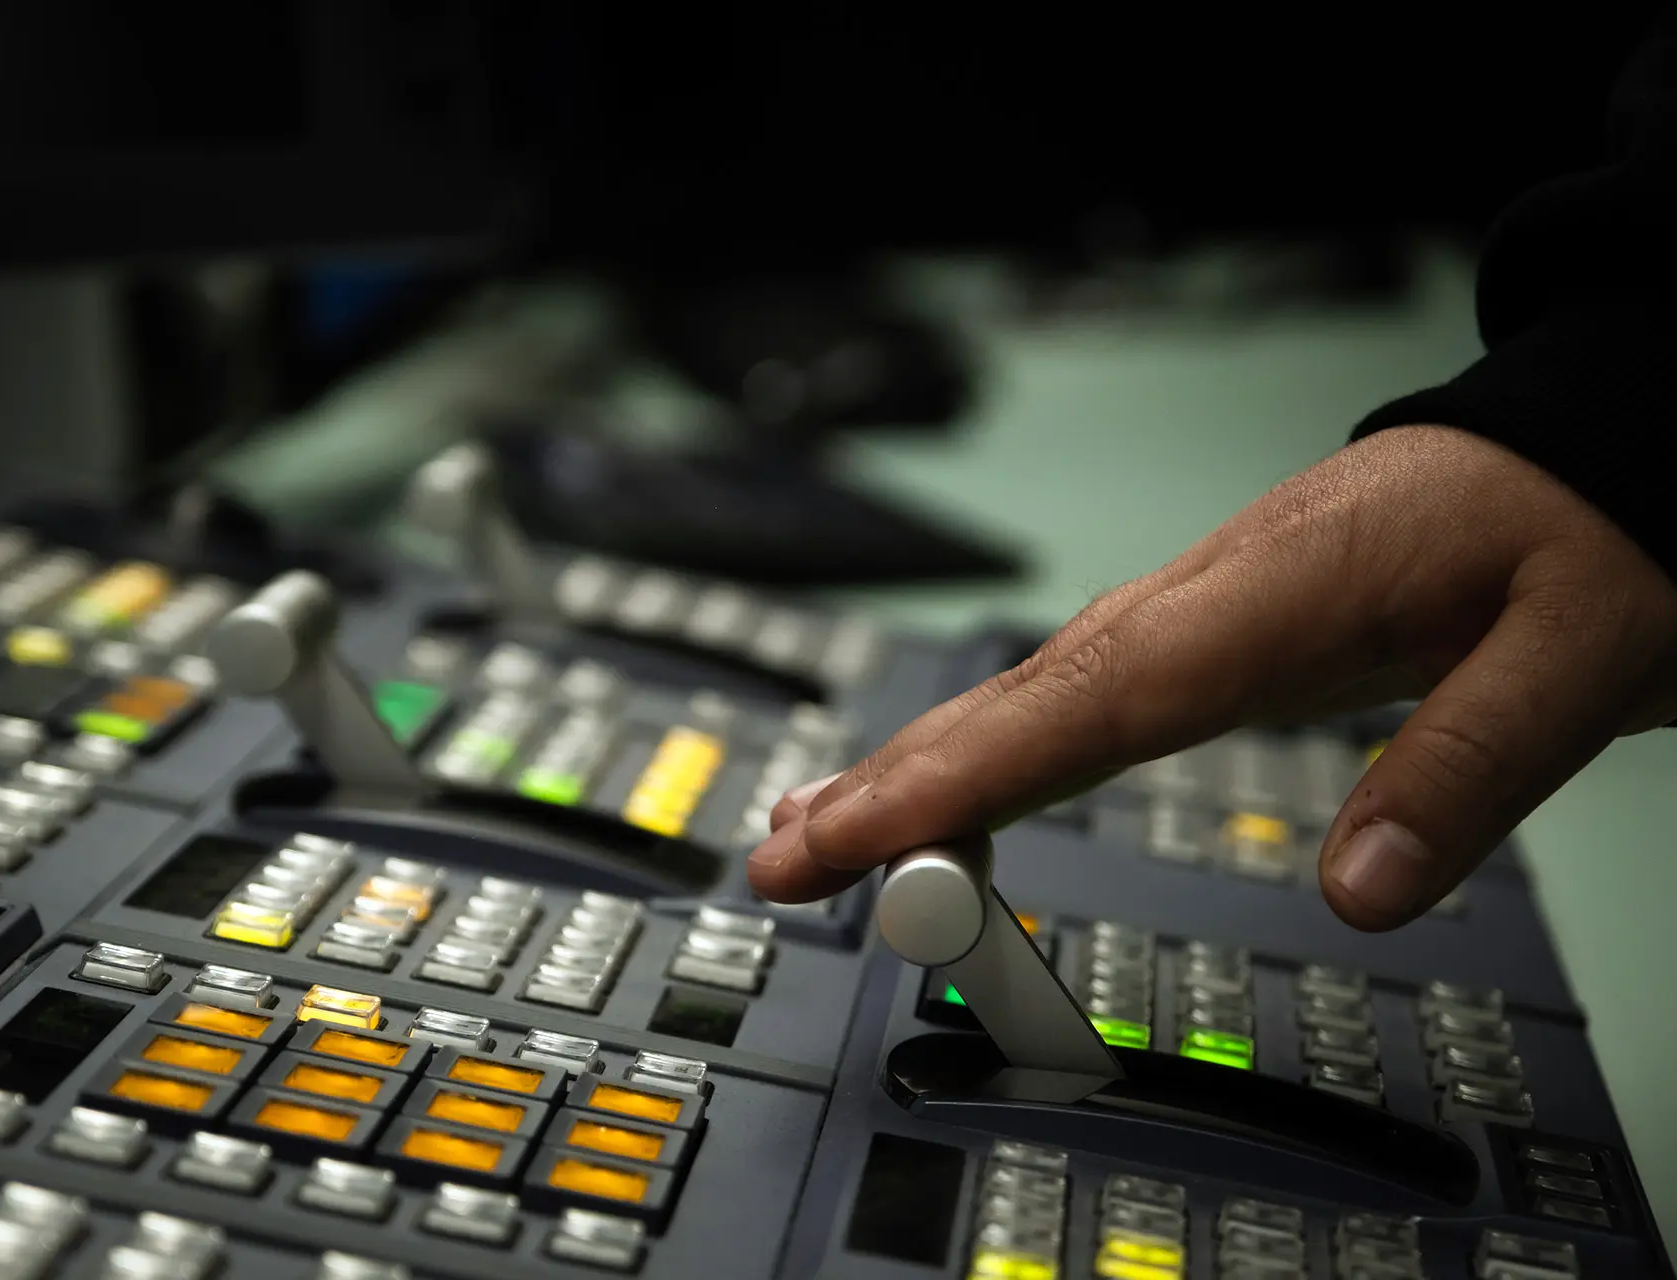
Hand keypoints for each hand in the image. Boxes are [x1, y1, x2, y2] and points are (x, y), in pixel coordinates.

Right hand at [747, 425, 1676, 930]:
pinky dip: (984, 748)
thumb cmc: (1581, 527)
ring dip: (917, 765)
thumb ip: (1467, 767)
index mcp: (1272, 589)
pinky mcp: (1200, 635)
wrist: (1583, 450)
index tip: (857, 838)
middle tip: (787, 861)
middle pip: (1017, 697)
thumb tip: (1364, 893)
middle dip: (893, 782)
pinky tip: (942, 785)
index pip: (1085, 698)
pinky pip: (1065, 699)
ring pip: (1023, 695)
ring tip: (823, 836)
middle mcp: (1201, 595)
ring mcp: (1190, 612)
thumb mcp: (1578, 647)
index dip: (956, 775)